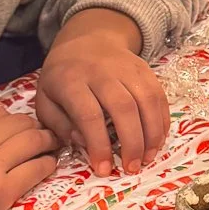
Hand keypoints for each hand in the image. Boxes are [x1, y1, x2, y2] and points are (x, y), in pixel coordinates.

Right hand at [0, 103, 59, 209]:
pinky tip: (49, 166)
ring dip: (46, 142)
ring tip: (51, 147)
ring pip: (30, 141)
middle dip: (32, 127)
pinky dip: (47, 165)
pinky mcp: (0, 193)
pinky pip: (35, 169)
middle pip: (16, 123)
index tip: (17, 129)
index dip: (10, 120)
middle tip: (41, 136)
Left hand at [33, 7, 169, 177]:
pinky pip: (159, 96)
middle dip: (131, 143)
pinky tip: (157, 141)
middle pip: (123, 108)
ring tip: (148, 158)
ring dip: (151, 134)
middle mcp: (101, 72)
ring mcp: (127, 68)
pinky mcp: (145, 69)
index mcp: (71, 81)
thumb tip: (83, 143)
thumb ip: (59, 125)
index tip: (103, 169)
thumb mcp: (46, 100)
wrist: (86, 40)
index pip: (88, 115)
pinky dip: (162, 121)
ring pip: (146, 101)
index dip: (98, 145)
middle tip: (132, 168)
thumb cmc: (63, 78)